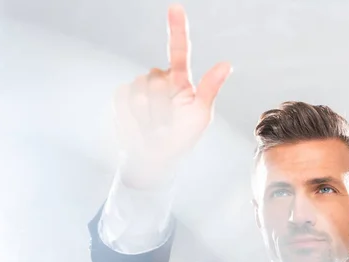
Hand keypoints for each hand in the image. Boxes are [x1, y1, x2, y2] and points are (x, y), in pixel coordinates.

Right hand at [114, 4, 231, 187]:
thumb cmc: (181, 138)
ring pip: (142, 91)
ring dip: (150, 116)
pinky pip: (125, 99)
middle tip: (167, 125)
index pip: (179, 50)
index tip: (175, 8)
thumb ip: (210, 88)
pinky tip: (139, 127)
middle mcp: (159, 79)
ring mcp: (139, 86)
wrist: (155, 159)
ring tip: (155, 128)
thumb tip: (227, 63)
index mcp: (180, 81)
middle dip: (163, 106)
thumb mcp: (200, 116)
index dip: (177, 29)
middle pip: (158, 78)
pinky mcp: (121, 96)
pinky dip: (134, 117)